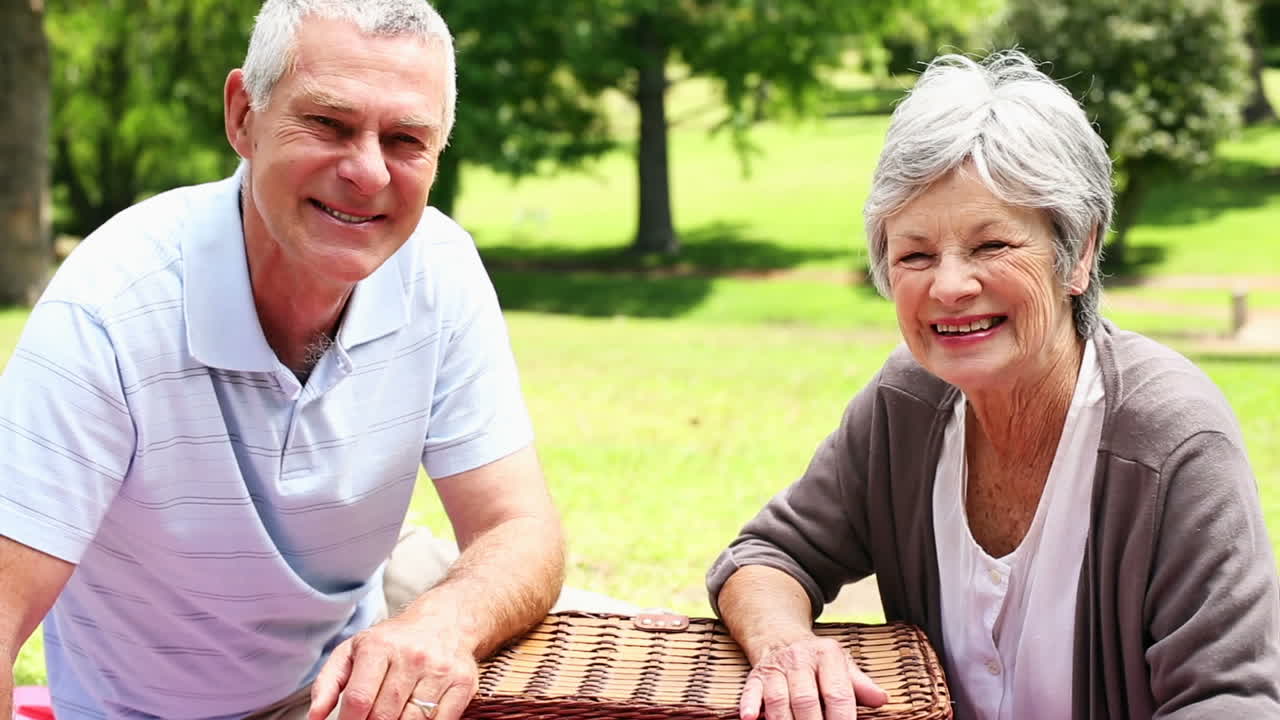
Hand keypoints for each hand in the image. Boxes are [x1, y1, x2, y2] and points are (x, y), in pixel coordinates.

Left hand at [308, 612, 478, 719]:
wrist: (447, 620)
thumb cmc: (394, 641)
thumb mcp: (354, 650)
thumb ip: (328, 683)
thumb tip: (315, 717)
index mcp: (379, 646)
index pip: (358, 699)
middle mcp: (412, 656)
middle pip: (383, 715)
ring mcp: (440, 670)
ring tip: (391, 718)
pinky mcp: (463, 683)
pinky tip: (413, 718)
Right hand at [739, 635, 887, 719]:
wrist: (781, 637)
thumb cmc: (818, 660)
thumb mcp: (842, 665)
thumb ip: (860, 684)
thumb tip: (881, 699)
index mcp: (828, 655)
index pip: (837, 693)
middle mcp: (800, 659)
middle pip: (806, 699)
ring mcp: (776, 668)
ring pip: (778, 700)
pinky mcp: (756, 676)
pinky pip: (751, 691)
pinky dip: (749, 706)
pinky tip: (750, 719)